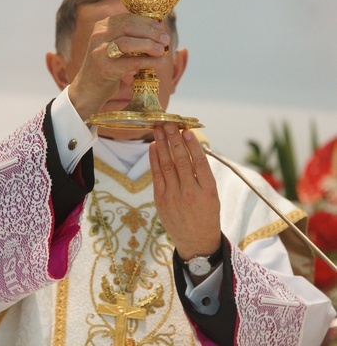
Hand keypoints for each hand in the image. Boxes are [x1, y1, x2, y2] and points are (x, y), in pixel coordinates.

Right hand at [68, 13, 169, 120]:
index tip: (161, 28)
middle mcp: (98, 36)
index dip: (147, 22)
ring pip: (127, 43)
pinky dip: (147, 61)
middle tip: (165, 39)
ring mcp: (100, 52)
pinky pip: (130, 63)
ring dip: (149, 45)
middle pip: (128, 27)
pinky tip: (159, 62)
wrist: (88, 89)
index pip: (127, 18)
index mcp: (102, 27)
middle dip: (150, 32)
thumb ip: (130, 37)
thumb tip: (158, 31)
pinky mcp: (105, 69)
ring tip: (162, 50)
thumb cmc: (107, 67)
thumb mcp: (114, 47)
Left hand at [149, 124, 221, 259]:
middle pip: (180, 161)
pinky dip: (154, 160)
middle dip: (173, 140)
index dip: (192, 145)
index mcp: (208, 191)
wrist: (196, 242)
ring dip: (162, 145)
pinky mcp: (161, 201)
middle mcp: (190, 193)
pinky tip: (154, 147)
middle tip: (168, 123)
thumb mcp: (212, 194)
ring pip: (167, 166)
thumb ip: (202, 173)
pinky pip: (157, 176)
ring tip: (159, 130)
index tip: (187, 130)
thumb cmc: (207, 213)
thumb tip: (190, 146)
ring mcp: (174, 197)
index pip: (199, 163)